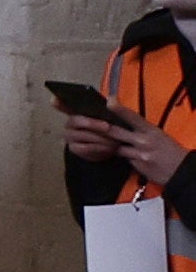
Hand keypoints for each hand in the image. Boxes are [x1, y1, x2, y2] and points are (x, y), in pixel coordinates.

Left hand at [78, 111, 192, 186]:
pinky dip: (119, 156)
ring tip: (98, 139)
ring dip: (108, 144)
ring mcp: (140, 154)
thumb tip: (125, 123)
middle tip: (89, 122)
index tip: (109, 101)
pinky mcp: (137, 166)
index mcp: (151, 130)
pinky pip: (123, 159)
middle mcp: (144, 141)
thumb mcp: (158, 134)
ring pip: (116, 147)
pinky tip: (117, 154)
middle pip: (116, 132)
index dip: (120, 109)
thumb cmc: (170, 150)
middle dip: (102, 128)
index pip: (133, 117)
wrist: (182, 170)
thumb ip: (142, 130)